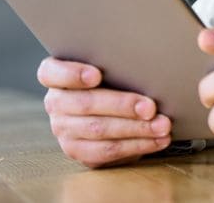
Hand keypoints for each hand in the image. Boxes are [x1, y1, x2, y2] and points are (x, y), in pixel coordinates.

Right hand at [37, 57, 172, 167]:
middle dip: (122, 105)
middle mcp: (56, 102)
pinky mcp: (78, 151)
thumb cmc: (114, 78)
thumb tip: (147, 63)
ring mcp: (63, 129)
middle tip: (150, 107)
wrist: (111, 111)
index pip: (51, 73)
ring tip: (161, 125)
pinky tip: (157, 140)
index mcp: (55, 75)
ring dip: (135, 128)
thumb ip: (116, 63)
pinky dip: (136, 145)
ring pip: (99, 129)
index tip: (96, 75)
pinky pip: (107, 150)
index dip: (72, 74)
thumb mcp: (111, 66)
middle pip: (85, 104)